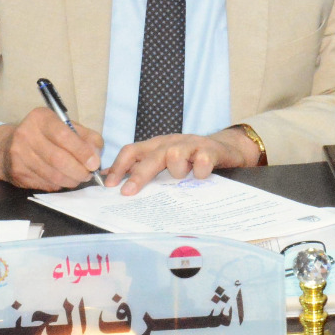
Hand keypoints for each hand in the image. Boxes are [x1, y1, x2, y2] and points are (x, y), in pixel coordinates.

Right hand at [0, 107, 103, 190]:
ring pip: (52, 175)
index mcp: (40, 118)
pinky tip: (63, 180)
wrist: (6, 146)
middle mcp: (26, 134)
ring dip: (71, 180)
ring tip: (79, 178)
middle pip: (58, 159)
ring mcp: (19, 155)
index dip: (82, 151)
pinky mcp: (17, 173)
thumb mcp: (65, 126)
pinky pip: (45, 184)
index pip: (63, 135)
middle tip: (89, 174)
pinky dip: (59, 185)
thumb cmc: (44, 135)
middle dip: (79, 170)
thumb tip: (96, 155)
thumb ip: (86, 137)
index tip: (94, 163)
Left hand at [104, 127, 263, 195]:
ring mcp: (191, 145)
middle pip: (151, 156)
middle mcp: (171, 142)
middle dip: (138, 175)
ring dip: (175, 170)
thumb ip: (142, 168)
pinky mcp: (211, 149)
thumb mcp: (165, 161)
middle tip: (128, 192)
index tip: (109, 185)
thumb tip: (108, 178)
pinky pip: (202, 160)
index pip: (132, 151)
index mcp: (157, 145)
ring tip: (181, 177)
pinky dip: (199, 171)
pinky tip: (201, 176)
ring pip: (174, 154)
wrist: (227, 148)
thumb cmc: (191, 159)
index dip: (119, 166)